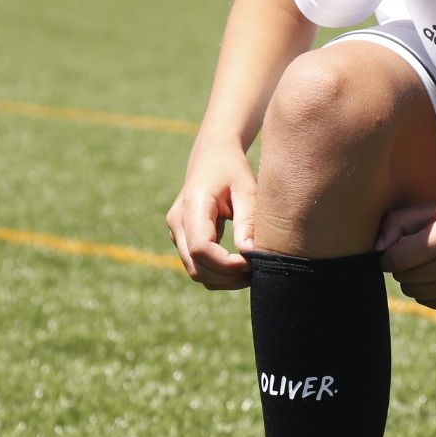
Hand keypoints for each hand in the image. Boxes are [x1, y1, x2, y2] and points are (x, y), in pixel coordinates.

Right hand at [165, 142, 256, 289]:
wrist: (212, 156)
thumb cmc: (232, 169)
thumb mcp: (246, 187)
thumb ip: (248, 219)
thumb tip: (249, 253)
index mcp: (192, 206)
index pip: (201, 249)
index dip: (226, 264)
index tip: (252, 263)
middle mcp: (177, 223)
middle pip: (196, 267)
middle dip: (227, 277)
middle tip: (258, 271)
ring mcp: (177, 233)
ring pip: (196, 272)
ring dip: (224, 279)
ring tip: (252, 270)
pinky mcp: (184, 239)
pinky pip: (198, 266)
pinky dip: (219, 273)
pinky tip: (241, 266)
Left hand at [375, 195, 435, 311]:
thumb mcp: (432, 208)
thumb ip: (397, 223)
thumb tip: (377, 249)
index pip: (396, 261)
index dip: (386, 256)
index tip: (392, 249)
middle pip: (403, 278)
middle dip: (402, 265)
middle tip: (417, 251)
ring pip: (413, 292)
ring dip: (413, 278)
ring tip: (430, 260)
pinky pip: (427, 302)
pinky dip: (427, 289)